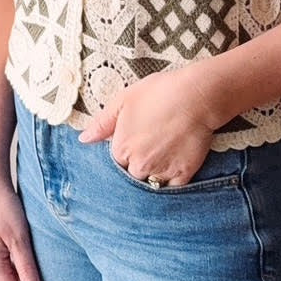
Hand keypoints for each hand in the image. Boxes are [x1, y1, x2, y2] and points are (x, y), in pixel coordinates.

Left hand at [77, 65, 219, 186]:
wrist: (196, 97)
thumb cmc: (160, 92)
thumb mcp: (124, 100)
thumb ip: (102, 122)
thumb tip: (84, 139)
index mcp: (121, 148)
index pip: (117, 160)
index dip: (127, 150)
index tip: (138, 138)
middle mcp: (138, 165)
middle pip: (133, 174)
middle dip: (140, 163)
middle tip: (153, 145)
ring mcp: (160, 172)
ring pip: (151, 182)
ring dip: (154, 173)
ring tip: (165, 153)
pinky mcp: (183, 175)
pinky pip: (172, 188)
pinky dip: (172, 182)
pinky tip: (176, 165)